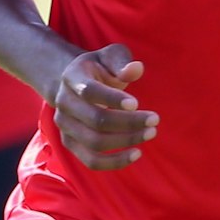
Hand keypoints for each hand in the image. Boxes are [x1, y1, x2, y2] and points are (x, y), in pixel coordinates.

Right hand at [52, 43, 156, 170]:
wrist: (75, 84)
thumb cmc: (100, 68)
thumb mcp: (110, 56)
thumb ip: (121, 61)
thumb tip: (135, 69)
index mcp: (72, 77)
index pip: (89, 91)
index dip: (112, 99)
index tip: (136, 103)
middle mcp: (64, 102)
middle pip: (95, 120)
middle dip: (128, 122)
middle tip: (155, 119)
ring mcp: (64, 126)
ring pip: (94, 142)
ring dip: (125, 141)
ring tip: (150, 132)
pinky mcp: (70, 143)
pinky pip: (91, 161)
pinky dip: (114, 162)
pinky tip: (137, 153)